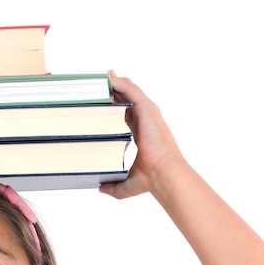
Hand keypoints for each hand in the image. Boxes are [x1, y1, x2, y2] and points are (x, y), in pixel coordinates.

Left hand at [99, 71, 185, 198]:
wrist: (164, 174)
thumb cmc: (152, 179)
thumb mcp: (128, 183)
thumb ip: (114, 187)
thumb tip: (101, 189)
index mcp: (143, 132)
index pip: (128, 112)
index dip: (116, 103)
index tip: (105, 96)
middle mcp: (147, 119)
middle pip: (129, 97)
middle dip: (115, 87)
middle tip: (99, 81)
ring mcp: (148, 113)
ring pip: (130, 89)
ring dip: (116, 81)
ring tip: (100, 76)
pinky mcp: (147, 109)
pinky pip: (131, 89)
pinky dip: (119, 82)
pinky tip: (107, 78)